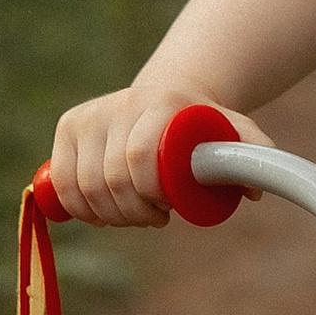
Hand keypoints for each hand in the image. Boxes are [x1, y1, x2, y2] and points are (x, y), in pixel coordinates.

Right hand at [47, 76, 265, 227]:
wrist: (168, 97)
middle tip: (155, 217)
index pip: (138, 157)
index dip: (148, 194)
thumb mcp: (234, 133)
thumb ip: (253, 154)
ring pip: (83, 185)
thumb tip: (255, 193)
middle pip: (110, 178)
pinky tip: (100, 214)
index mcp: (160, 104)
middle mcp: (119, 103)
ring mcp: (90, 114)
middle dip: (132, 211)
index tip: (167, 209)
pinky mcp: (69, 126)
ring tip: (134, 215)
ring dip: (108, 214)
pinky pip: (61, 181)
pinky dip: (79, 207)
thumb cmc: (203, 126)